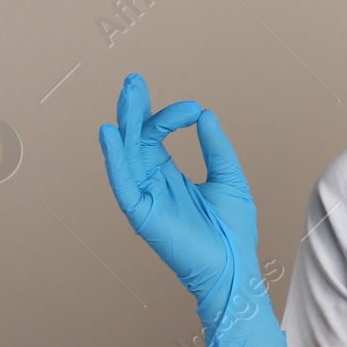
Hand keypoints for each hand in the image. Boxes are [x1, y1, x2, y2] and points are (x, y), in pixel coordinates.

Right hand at [98, 73, 286, 346]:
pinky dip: (114, 158)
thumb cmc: (232, 230)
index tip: (194, 109)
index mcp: (168, 175)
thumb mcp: (229, 177)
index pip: (155, 135)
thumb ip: (216, 147)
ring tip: (127, 94)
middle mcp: (151, 184)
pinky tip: (110, 132)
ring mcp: (144, 198)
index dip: (169, 116)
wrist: (236, 266)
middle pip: (134, 140)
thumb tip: (205, 114)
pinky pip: (122, 184)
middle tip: (133, 80)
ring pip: (125, 155)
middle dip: (133, 109)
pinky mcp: (142, 215)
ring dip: (123, 124)